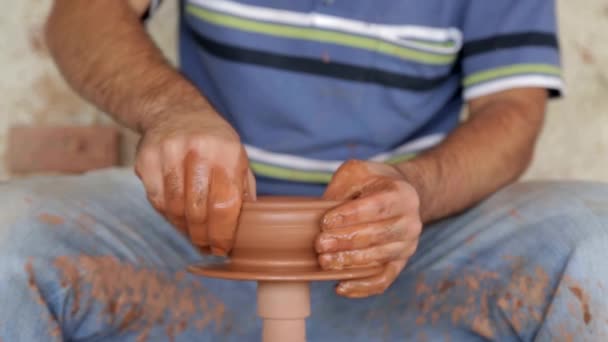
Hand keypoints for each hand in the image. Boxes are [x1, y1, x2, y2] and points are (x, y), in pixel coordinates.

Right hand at [135, 110, 254, 255]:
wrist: (176, 111)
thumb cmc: (214, 142)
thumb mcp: (238, 157)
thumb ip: (243, 190)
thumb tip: (249, 227)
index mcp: (227, 152)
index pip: (225, 203)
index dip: (223, 232)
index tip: (223, 248)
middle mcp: (198, 150)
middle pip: (198, 210)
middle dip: (203, 236)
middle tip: (207, 247)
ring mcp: (169, 153)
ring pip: (175, 208)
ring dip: (184, 229)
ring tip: (193, 236)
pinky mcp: (146, 158)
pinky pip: (156, 200)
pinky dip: (167, 215)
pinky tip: (177, 218)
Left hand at [316, 160, 421, 297]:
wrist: (399, 196)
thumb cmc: (372, 183)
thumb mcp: (357, 173)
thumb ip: (341, 188)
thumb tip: (317, 214)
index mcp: (402, 194)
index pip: (376, 207)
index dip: (351, 216)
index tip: (326, 222)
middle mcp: (410, 222)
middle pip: (377, 235)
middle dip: (346, 242)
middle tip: (320, 244)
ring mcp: (407, 245)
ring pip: (378, 258)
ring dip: (349, 262)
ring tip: (324, 262)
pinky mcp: (400, 263)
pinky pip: (383, 280)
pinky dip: (361, 287)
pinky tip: (340, 287)